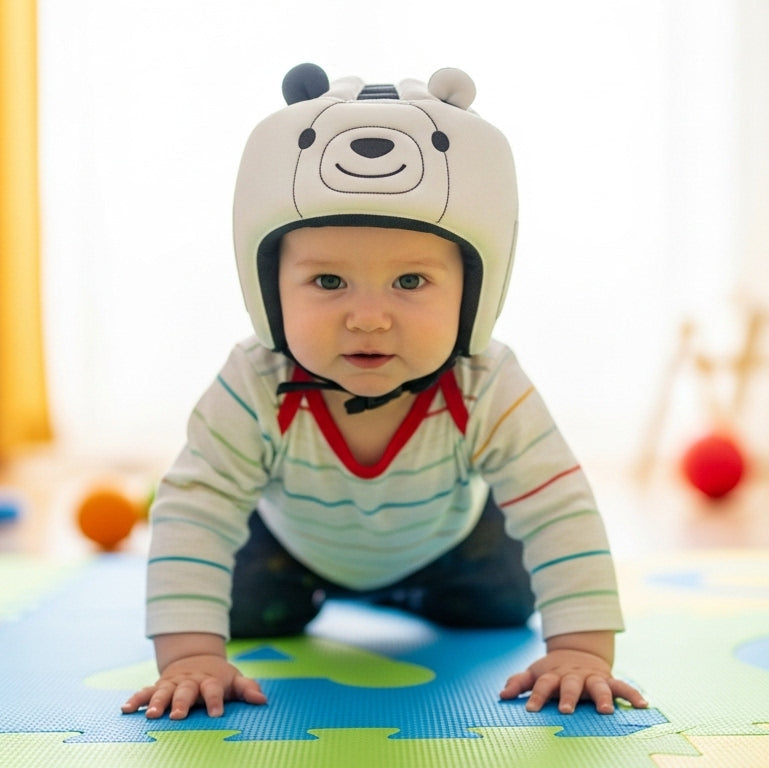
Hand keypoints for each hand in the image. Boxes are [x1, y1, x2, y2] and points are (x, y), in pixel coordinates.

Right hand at [121, 654, 266, 719]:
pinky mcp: (159, 685)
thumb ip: (247, 688)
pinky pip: (145, 691)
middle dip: (181, 702)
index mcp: (210, 680)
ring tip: (150, 715)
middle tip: (177, 715)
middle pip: (186, 690)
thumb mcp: (234, 679)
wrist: (196, 659)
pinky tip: (125, 709)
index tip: (216, 714)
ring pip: (163, 691)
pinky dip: (135, 699)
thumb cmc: (218, 677)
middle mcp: (190, 681)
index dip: (215, 700)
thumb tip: (262, 700)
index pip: (213, 688)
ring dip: (156, 702)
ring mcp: (173, 682)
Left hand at [500, 648, 647, 714]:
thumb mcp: (535, 673)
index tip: (530, 709)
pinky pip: (622, 686)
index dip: (537, 696)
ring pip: (598, 685)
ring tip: (606, 710)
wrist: (577, 652)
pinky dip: (632, 694)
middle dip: (568, 697)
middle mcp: (574, 676)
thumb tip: (502, 695)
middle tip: (566, 710)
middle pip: (571, 685)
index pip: (543, 685)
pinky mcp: (608, 679)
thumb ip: (519, 682)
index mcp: (554, 675)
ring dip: (602, 697)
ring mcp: (592, 677)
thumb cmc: (553, 671)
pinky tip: (643, 705)